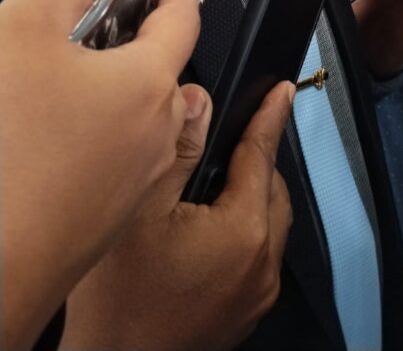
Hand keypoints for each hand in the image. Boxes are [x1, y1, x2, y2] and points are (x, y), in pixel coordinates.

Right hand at [1, 0, 201, 350]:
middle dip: (144, 48)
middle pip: (164, 75)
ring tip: (84, 86)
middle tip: (113, 30)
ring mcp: (137, 184)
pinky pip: (125, 162)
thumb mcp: (20, 36)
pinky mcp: (111, 219)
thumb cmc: (8, 154)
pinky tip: (64, 142)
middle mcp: (158, 136)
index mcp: (148, 85)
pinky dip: (108, 139)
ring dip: (126, 97)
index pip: (179, 23)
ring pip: (147, 122)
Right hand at [62, 81, 294, 350]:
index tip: (282, 90)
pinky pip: (257, 256)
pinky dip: (243, 232)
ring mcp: (257, 295)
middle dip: (255, 159)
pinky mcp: (244, 313)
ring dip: (249, 197)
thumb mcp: (141, 208)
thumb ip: (179, 149)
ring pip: (267, 224)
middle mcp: (262, 266)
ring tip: (210, 183)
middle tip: (227, 139)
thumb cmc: (118, 300)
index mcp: (243, 232)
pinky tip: (206, 228)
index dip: (271, 117)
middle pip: (271, 190)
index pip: (263, 155)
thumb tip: (201, 100)